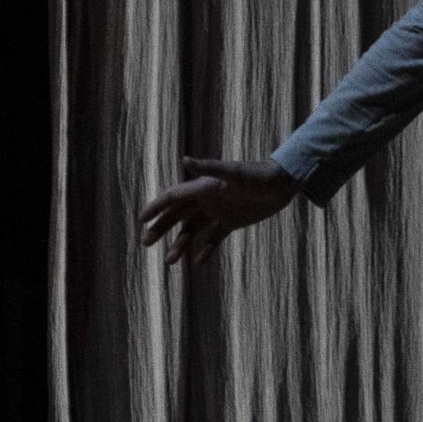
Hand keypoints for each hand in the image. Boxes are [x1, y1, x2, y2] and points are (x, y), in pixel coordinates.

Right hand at [137, 156, 299, 265]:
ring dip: (180, 244)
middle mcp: (206, 199)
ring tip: (170, 261)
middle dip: (160, 228)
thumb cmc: (257, 174)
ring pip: (192, 230)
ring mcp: (218, 211)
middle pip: (177, 215)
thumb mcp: (233, 173)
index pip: (172, 197)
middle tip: (145, 243)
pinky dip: (205, 249)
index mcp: (203, 186)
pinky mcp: (230, 222)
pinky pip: (213, 238)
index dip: (156, 207)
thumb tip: (185, 159)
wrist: (282, 183)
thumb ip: (209, 168)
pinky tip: (198, 262)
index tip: (140, 220)